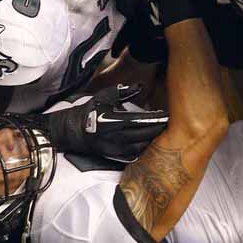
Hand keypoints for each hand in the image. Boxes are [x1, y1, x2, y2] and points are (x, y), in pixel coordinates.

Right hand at [44, 85, 167, 162]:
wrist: (74, 130)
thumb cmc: (91, 110)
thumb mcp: (105, 97)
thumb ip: (124, 92)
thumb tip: (139, 86)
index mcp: (114, 121)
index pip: (140, 121)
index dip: (155, 118)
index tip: (166, 115)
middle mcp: (115, 137)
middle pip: (144, 135)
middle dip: (157, 129)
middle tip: (168, 122)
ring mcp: (115, 149)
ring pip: (141, 146)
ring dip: (152, 139)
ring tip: (160, 131)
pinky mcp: (115, 156)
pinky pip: (134, 154)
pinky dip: (144, 148)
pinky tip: (149, 141)